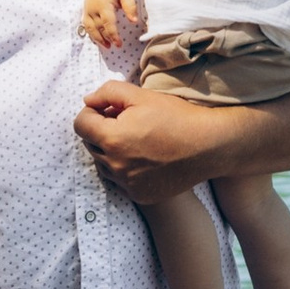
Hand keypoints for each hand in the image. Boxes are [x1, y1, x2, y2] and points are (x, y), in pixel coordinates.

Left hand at [72, 76, 229, 192]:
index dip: (91, 113)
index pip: (80, 125)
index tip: (107, 109)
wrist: (208, 147)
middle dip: (101, 131)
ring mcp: (127, 184)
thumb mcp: (142, 96)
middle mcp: (115, 165)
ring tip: (136, 140)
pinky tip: (145, 158)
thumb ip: (108, 93)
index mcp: (112, 138)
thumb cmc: (176, 117)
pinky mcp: (139, 195)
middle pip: (90, 145)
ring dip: (111, 151)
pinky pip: (120, 181)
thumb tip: (87, 101)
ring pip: (104, 165)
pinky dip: (126, 169)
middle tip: (125, 122)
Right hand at [81, 0, 143, 48]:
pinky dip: (91, 32)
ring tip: (106, 46)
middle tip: (115, 46)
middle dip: (107, 38)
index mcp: (103, 4)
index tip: (119, 44)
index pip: (108, 24)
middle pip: (99, 28)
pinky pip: (86, 24)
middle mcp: (93, 8)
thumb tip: (134, 21)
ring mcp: (87, 9)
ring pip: (91, 28)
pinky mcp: (85, 9)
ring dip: (98, 38)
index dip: (113, 35)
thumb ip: (130, 6)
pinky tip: (98, 38)